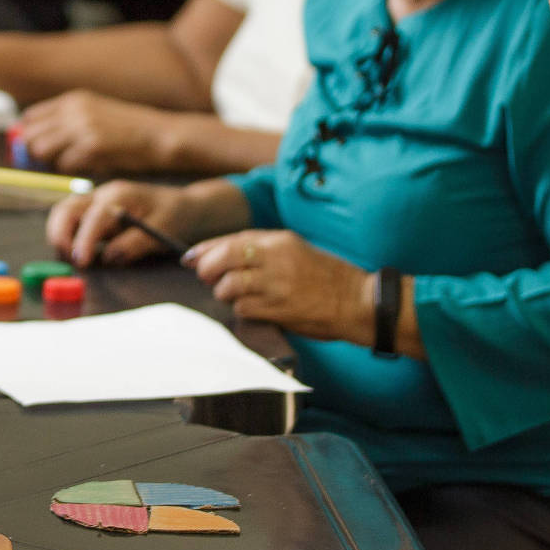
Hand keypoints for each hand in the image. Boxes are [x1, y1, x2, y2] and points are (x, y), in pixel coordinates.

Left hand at [18, 89, 174, 174]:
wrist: (158, 134)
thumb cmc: (129, 129)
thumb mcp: (96, 112)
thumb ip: (69, 120)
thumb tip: (37, 138)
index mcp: (74, 99)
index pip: (31, 117)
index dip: (29, 135)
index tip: (36, 148)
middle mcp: (74, 110)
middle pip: (31, 135)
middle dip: (36, 152)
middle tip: (51, 162)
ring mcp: (82, 127)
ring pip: (41, 150)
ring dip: (51, 162)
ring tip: (70, 164)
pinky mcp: (91, 146)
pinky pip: (63, 164)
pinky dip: (70, 170)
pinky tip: (86, 166)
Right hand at [47, 179, 187, 266]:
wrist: (183, 204)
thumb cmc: (174, 216)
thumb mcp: (160, 231)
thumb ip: (134, 244)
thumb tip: (109, 258)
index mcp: (120, 196)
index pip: (94, 217)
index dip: (85, 240)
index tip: (82, 262)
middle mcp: (102, 194)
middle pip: (66, 209)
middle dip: (60, 235)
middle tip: (68, 261)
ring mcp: (95, 200)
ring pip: (63, 212)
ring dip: (59, 235)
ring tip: (70, 259)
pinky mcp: (93, 210)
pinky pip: (71, 219)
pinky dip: (66, 235)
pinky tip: (75, 252)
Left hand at [182, 230, 372, 341]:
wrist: (358, 301)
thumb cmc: (327, 277)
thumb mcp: (296, 250)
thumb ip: (262, 250)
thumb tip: (221, 254)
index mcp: (280, 240)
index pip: (232, 240)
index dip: (206, 249)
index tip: (191, 257)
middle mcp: (276, 258)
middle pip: (223, 259)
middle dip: (208, 269)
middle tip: (209, 278)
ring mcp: (277, 284)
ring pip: (228, 286)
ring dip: (225, 293)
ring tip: (236, 295)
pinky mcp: (279, 309)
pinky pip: (243, 308)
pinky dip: (241, 309)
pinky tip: (252, 308)